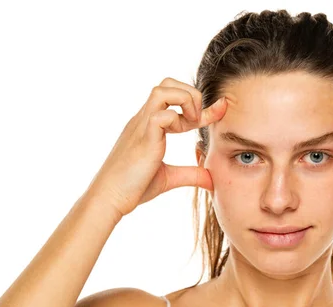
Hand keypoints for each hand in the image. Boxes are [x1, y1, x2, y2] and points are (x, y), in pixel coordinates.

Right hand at [85, 77, 226, 217]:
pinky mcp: (143, 137)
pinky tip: (182, 134)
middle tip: (200, 119)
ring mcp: (142, 125)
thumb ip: (191, 174)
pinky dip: (178, 119)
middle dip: (191, 94)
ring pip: (163, 90)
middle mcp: (144, 120)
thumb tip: (212, 179)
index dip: (201, 104)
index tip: (222, 109)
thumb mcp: (169, 178)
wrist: (110, 198)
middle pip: (167, 82)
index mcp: (149, 125)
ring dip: (186, 100)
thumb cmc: (133, 188)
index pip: (175, 100)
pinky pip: (162, 114)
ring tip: (193, 122)